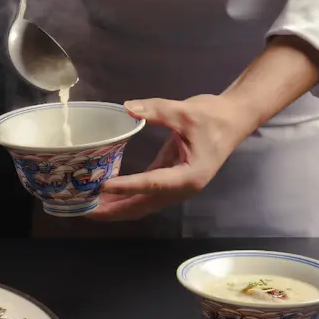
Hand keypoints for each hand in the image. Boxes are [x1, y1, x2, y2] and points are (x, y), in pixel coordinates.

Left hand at [88, 94, 260, 220]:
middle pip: (143, 205)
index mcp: (189, 175)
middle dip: (113, 210)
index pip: (152, 183)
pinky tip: (104, 193)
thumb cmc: (214, 116)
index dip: (127, 186)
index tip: (103, 187)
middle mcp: (181, 188)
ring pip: (141, 204)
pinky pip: (144, 194)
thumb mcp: (185, 111)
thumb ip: (157, 111)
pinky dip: (124, 196)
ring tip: (87, 206)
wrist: (234, 119)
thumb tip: (128, 108)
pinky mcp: (169, 180)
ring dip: (116, 207)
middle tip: (85, 210)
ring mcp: (175, 188)